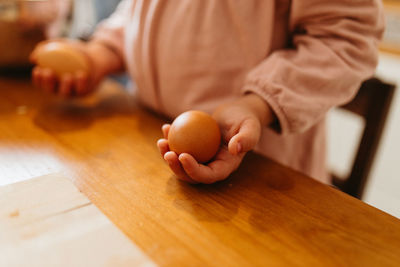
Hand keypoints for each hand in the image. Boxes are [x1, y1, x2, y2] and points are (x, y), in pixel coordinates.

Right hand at [30, 40, 121, 97]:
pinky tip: (80, 74)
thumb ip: (45, 48)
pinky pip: (82, 90)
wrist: (96, 57)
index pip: (41, 84)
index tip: (38, 69)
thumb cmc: (74, 51)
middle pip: (51, 91)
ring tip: (67, 76)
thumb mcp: (60, 45)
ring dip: (66, 86)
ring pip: (67, 93)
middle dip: (48, 84)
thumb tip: (33, 58)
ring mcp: (73, 93)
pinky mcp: (85, 92)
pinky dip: (81, 83)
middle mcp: (61, 90)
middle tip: (49, 72)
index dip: (37, 79)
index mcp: (52, 82)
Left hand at [157, 94, 274, 183]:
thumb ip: (247, 138)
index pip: (208, 175)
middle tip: (168, 153)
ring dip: (168, 155)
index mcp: (225, 167)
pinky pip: (179, 147)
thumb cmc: (246, 119)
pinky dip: (171, 139)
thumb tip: (234, 149)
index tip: (183, 155)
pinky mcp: (194, 148)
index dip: (193, 170)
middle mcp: (211, 166)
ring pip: (181, 163)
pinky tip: (165, 127)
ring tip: (162, 141)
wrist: (237, 113)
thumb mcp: (251, 126)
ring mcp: (201, 158)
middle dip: (176, 168)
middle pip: (190, 174)